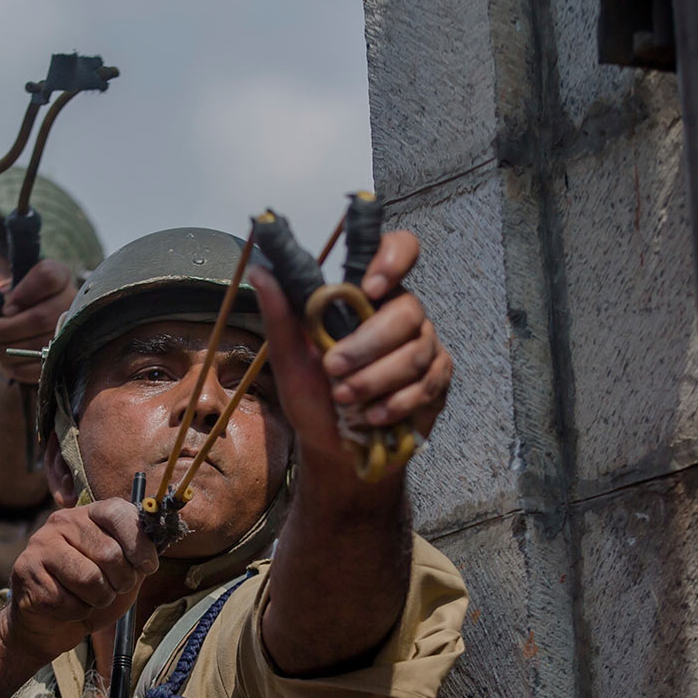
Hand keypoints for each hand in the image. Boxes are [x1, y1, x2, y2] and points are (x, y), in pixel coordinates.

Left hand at [0, 259, 75, 384]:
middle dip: (7, 330)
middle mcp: (70, 300)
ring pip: (43, 343)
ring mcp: (74, 330)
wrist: (17, 333)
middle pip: (42, 317)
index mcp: (54, 276)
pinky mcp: (69, 356)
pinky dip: (20, 369)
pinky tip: (6, 364)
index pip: (47, 276)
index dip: (25, 292)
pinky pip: (46, 366)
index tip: (5, 308)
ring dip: (10, 351)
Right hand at [4, 499, 158, 663]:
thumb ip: (136, 557)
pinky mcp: (26, 573)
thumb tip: (153, 550)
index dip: (139, 543)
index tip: (148, 566)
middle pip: (109, 553)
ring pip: (89, 579)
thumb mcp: (122, 572)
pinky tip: (67, 607)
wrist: (50, 624)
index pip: (117, 512)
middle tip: (114, 589)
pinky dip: (77, 613)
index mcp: (88, 514)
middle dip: (121, 581)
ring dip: (99, 599)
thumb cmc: (91, 594)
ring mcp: (40, 545)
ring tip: (92, 599)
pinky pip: (67, 601)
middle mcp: (61, 522)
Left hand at [249, 230, 451, 468]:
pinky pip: (428, 384)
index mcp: (367, 296)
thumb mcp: (289, 360)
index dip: (394, 258)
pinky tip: (373, 416)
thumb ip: (280, 316)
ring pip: (416, 351)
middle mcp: (401, 313)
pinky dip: (396, 403)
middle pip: (408, 310)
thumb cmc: (312, 396)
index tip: (369, 287)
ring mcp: (424, 345)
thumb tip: (259, 270)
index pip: (399, 249)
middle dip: (368, 344)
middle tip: (333, 368)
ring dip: (376, 379)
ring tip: (345, 399)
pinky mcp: (437, 379)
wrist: (332, 447)